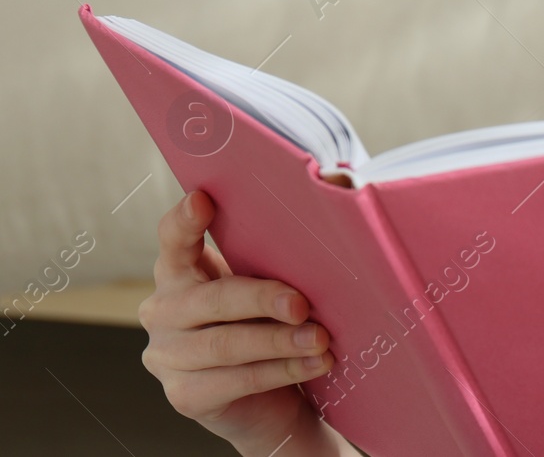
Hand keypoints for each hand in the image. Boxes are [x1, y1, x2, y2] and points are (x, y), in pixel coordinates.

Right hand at [139, 190, 354, 456]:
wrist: (273, 398)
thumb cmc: (274, 322)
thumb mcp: (275, 280)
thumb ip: (287, 246)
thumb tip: (340, 184)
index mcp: (181, 273)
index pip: (173, 241)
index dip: (184, 221)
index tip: (204, 199)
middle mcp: (163, 311)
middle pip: (210, 299)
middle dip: (261, 298)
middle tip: (302, 303)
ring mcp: (167, 356)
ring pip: (225, 344)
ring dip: (279, 341)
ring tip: (320, 338)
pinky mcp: (186, 396)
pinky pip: (236, 380)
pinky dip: (281, 370)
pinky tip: (316, 363)